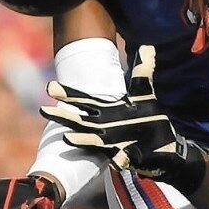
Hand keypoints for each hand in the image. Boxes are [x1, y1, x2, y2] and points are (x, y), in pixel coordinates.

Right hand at [41, 46, 205, 191]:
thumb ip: (142, 72)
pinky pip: (120, 159)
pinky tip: (116, 160)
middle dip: (64, 116)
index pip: (84, 101)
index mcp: (107, 110)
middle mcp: (105, 127)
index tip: (50, 88)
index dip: (68, 94)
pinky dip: (118, 160)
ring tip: (67, 138)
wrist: (165, 144)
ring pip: (93, 141)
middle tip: (44, 110)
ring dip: (81, 140)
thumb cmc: (150, 118)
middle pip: (80, 121)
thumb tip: (147, 48)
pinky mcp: (128, 156)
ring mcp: (114, 143)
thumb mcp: (145, 94)